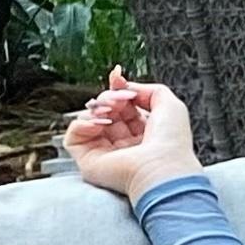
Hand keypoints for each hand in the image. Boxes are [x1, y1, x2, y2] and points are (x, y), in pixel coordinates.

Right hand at [59, 68, 201, 203]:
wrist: (162, 168)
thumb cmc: (172, 143)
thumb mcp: (170, 105)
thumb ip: (149, 90)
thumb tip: (126, 87)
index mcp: (143, 133)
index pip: (122, 106)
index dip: (117, 89)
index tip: (117, 76)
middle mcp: (123, 144)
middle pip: (105, 109)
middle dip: (110, 97)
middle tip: (121, 99)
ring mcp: (105, 153)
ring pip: (88, 119)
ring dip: (98, 108)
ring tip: (111, 111)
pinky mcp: (89, 162)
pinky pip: (73, 137)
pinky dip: (81, 124)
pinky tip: (99, 123)